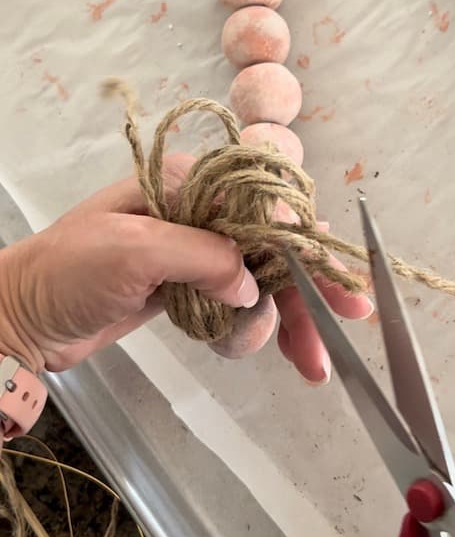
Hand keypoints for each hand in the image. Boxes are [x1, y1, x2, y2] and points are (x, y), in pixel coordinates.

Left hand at [0, 154, 371, 374]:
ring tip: (263, 352)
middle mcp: (200, 211)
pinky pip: (235, 304)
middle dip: (306, 297)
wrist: (21, 318)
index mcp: (189, 184)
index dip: (307, 250)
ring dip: (270, 322)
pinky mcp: (187, 285)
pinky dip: (244, 328)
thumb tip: (253, 283)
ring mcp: (194, 250)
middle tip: (334, 342)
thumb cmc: (66, 272)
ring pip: (259, 283)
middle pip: (272, 251)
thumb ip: (203, 257)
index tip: (340, 290)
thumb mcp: (133, 252)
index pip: (266, 211)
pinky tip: (232, 343)